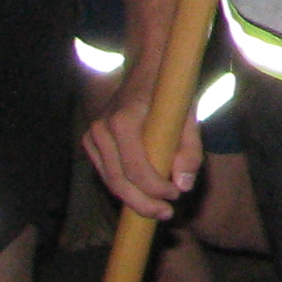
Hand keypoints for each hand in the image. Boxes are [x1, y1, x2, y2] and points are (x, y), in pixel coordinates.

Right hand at [84, 75, 203, 220]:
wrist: (148, 66)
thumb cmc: (170, 92)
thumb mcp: (189, 117)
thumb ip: (190, 151)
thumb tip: (183, 185)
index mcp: (124, 121)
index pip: (136, 170)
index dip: (155, 190)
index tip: (176, 196)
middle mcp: (101, 128)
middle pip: (118, 182)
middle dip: (143, 204)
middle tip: (166, 214)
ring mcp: (92, 134)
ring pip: (109, 180)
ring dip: (132, 200)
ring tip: (157, 210)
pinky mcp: (91, 140)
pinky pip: (105, 172)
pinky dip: (123, 186)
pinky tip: (142, 195)